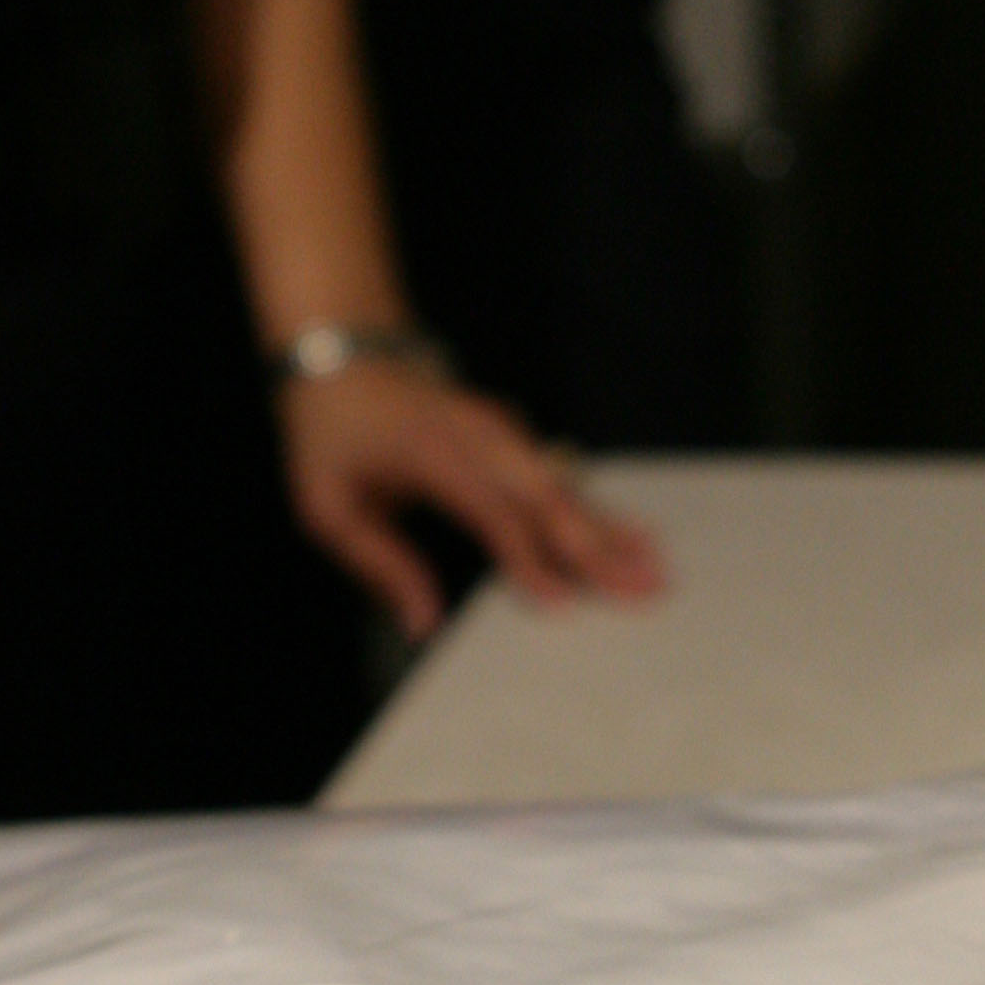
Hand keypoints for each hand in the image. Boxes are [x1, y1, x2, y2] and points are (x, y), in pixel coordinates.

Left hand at [274, 365, 667, 644]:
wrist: (344, 359)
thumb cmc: (332, 439)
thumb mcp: (328, 506)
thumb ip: (380, 565)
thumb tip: (424, 626)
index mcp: (433, 455)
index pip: (492, 512)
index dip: (528, 560)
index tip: (563, 605)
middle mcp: (480, 437)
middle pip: (548, 496)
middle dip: (597, 548)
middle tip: (643, 590)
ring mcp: (503, 431)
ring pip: (566, 485)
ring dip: (612, 529)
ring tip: (656, 568)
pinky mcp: (514, 435)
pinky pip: (562, 475)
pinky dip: (599, 509)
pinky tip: (634, 536)